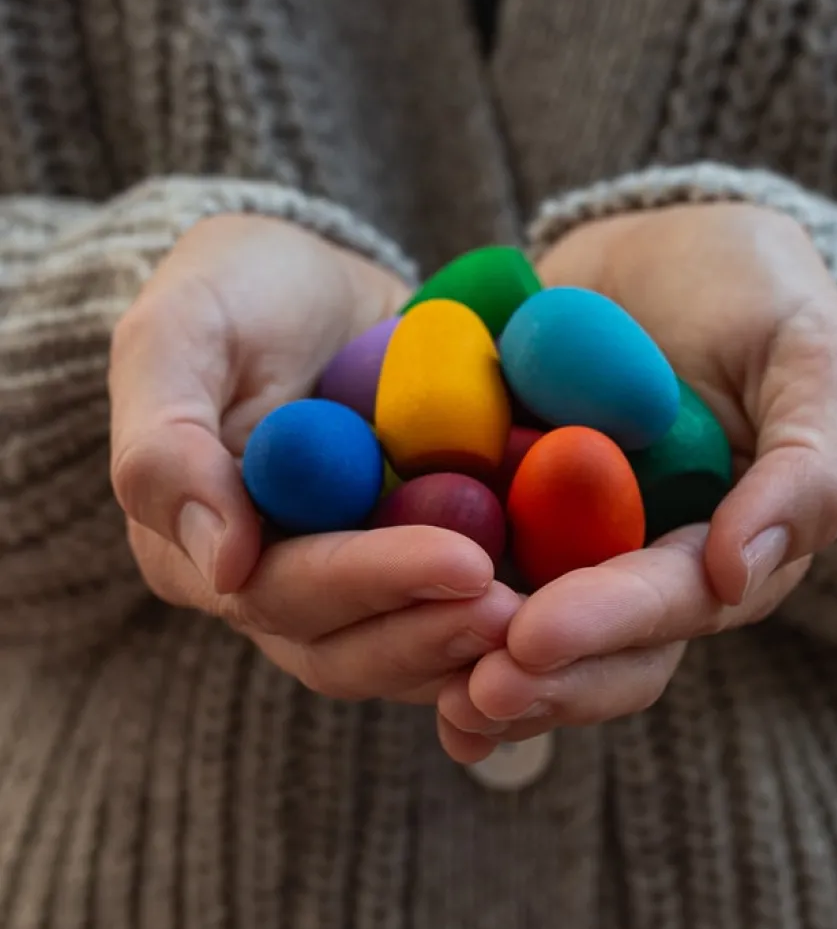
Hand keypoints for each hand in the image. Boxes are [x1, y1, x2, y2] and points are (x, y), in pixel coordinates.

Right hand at [110, 214, 517, 703]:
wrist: (310, 280)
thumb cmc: (235, 290)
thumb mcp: (179, 332)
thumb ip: (168, 444)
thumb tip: (224, 566)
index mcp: (201, 547)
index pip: (285, 592)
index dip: (374, 583)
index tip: (463, 560)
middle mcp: (272, 583)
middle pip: (350, 646)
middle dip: (437, 631)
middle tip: (526, 608)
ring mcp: (348, 579)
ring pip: (407, 648)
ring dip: (477, 640)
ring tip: (561, 615)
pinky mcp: (410, 560)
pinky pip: (456, 606)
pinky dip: (510, 604)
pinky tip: (576, 591)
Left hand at [437, 202, 836, 761]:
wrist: (660, 238)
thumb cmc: (755, 289)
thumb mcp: (810, 356)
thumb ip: (806, 464)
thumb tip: (739, 576)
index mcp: (723, 545)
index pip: (674, 604)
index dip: (608, 627)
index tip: (534, 637)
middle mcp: (641, 561)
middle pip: (597, 647)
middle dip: (538, 676)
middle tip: (468, 691)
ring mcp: (565, 539)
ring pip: (524, 627)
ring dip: (474, 665)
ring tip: (425, 691)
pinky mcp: (499, 501)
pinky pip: (458, 558)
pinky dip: (421, 599)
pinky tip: (372, 628)